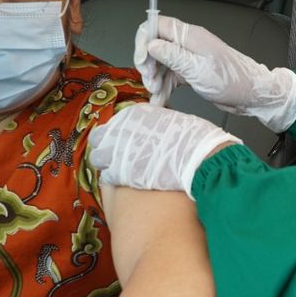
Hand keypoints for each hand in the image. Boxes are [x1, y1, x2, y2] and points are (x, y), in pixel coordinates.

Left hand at [90, 104, 240, 198]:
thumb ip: (154, 123)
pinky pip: (106, 177)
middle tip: (120, 157)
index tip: (127, 143)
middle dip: (107, 148)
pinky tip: (128, 182)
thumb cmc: (192, 138)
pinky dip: (115, 180)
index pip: (113, 124)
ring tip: (122, 170)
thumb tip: (152, 129)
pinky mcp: (118, 173)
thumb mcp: (172, 120)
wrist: (197, 158)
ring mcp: (116, 152)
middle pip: (99, 139)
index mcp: (133, 114)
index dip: (119, 136)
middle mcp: (120, 129)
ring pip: (98, 158)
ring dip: (108, 164)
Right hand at [136, 16, 295, 133]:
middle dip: (148, 64)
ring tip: (155, 94)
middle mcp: (187, 44)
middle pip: (155, 45)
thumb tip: (151, 44)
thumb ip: (172, 55)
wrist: (251, 94)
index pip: (157, 25)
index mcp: (190, 36)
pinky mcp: (190, 72)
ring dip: (154, 78)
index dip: (144, 40)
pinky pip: (169, 77)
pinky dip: (163, 88)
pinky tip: (159, 100)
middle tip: (149, 81)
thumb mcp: (197, 69)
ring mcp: (188, 58)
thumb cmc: (231, 80)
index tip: (141, 60)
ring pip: (160, 63)